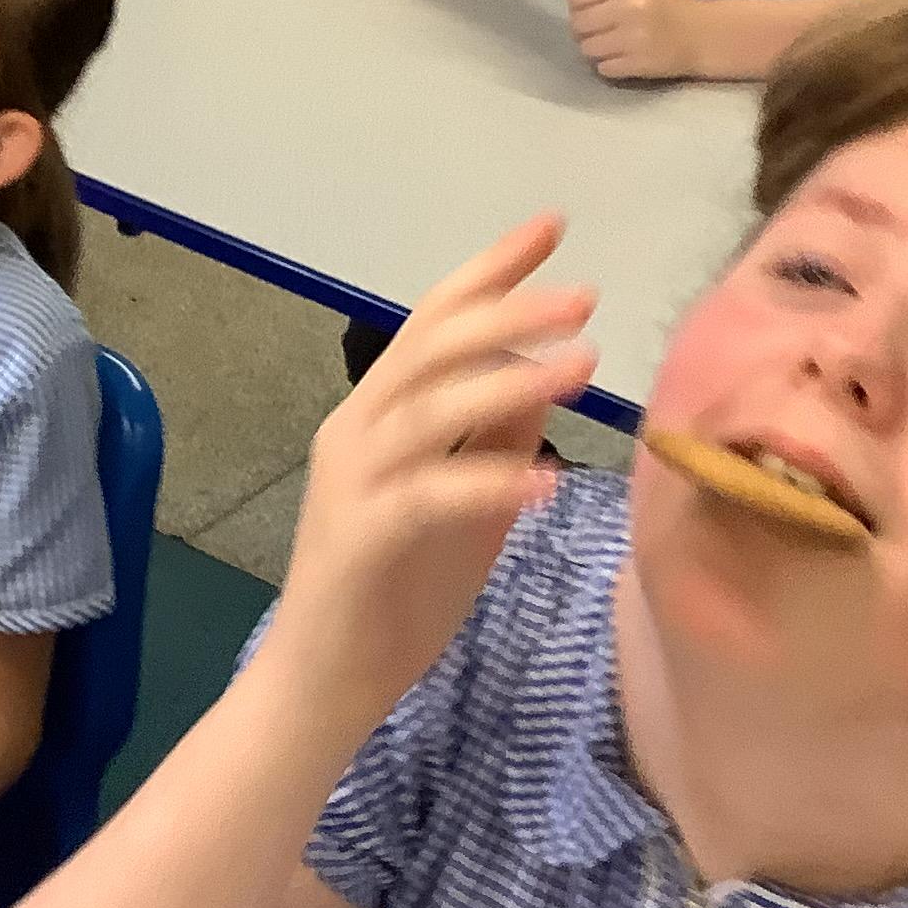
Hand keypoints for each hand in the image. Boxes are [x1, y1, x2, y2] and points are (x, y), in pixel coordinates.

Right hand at [269, 216, 595, 722]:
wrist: (325, 680)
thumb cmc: (393, 592)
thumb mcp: (464, 502)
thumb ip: (493, 438)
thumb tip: (541, 374)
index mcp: (377, 413)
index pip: (433, 321)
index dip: (490, 271)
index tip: (550, 227)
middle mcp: (357, 430)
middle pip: (430, 348)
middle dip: (508, 314)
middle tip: (582, 295)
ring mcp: (355, 481)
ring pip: (432, 410)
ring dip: (511, 383)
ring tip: (582, 366)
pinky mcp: (363, 537)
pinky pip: (432, 496)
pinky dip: (492, 482)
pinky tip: (548, 481)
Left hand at [554, 0, 707, 80]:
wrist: (703, 35)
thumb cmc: (663, 7)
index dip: (578, 6)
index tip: (592, 10)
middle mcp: (631, 7)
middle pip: (578, 24)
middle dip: (584, 30)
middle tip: (601, 31)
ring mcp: (635, 38)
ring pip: (587, 49)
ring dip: (594, 50)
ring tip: (612, 45)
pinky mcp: (639, 64)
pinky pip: (603, 69)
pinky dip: (608, 66)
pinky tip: (623, 58)